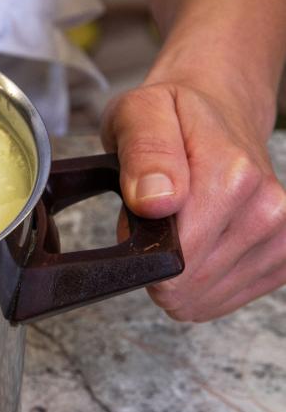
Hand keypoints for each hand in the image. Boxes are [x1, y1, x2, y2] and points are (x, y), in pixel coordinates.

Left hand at [102, 77, 285, 321]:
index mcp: (233, 175)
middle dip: (157, 260)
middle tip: (155, 217)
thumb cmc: (173, 115)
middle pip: (189, 283)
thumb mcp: (138, 114)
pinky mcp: (282, 259)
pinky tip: (195, 246)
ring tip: (177, 224)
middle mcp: (268, 209)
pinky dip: (198, 283)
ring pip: (203, 298)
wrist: (217, 112)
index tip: (140, 217)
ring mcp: (281, 237)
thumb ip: (144, 153)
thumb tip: (154, 201)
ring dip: (177, 273)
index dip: (141, 247)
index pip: (177, 257)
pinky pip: (222, 300)